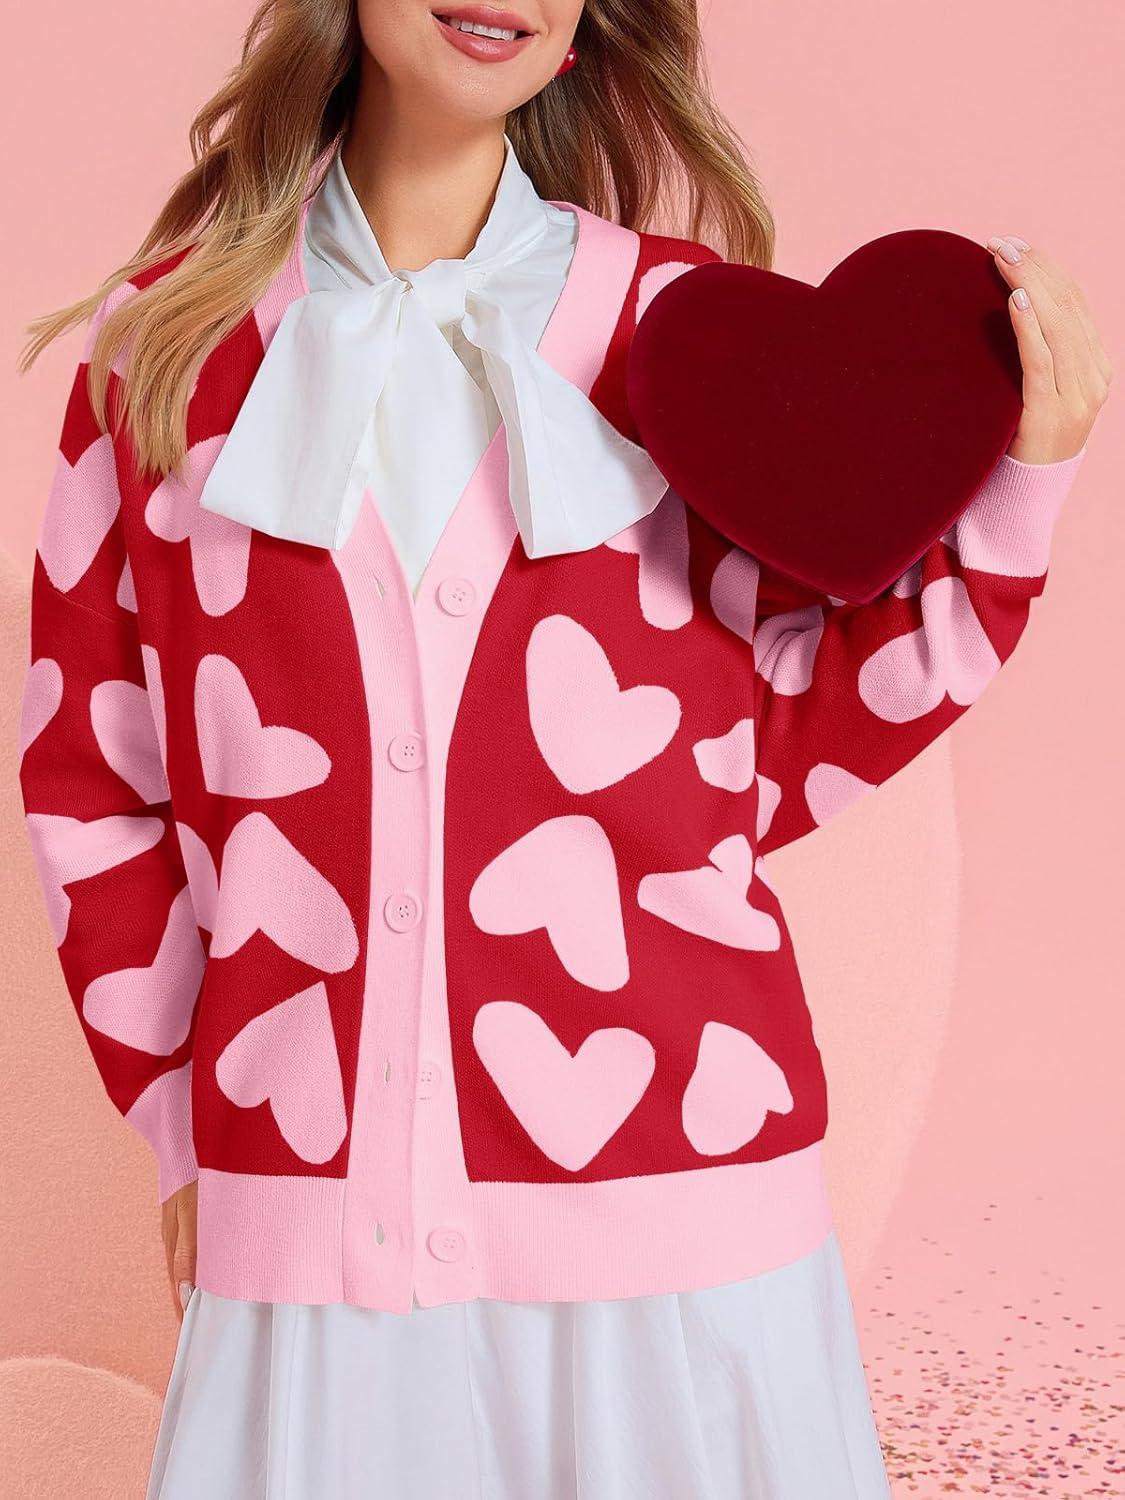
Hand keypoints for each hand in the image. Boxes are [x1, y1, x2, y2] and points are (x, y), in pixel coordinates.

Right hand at [161, 1180, 197, 1321]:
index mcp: (172, 1241)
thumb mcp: (192, 1216)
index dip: (182, 1306)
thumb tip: (184, 1291)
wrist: (182, 1148)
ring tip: (195, 1300)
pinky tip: (200, 1263)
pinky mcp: (183, 1215)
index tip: (187, 1327)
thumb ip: (188, 1253)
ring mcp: (176, 1225)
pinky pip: (187, 1246)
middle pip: (177, 1275)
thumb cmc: (190, 1181)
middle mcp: (172, 1236)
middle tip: (191, 1321)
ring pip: (182, 1262)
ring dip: (188, 1281)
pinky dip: (192, 1262)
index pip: (177, 1283)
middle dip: (183, 1298)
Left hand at [987, 236, 1111, 463]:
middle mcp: (1094, 378)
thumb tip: (1013, 301)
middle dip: (1033, 268)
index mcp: (1096, 366)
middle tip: (1001, 243)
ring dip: (1027, 285)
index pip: (1075, 302)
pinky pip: (1041, 363)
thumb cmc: (1022, 437)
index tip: (1015, 245)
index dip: (1047, 268)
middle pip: (1068, 306)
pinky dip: (1029, 329)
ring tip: (1002, 259)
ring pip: (1057, 326)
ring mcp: (1076, 398)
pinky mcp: (1050, 415)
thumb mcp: (1040, 388)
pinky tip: (1015, 302)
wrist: (1025, 495)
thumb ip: (1040, 352)